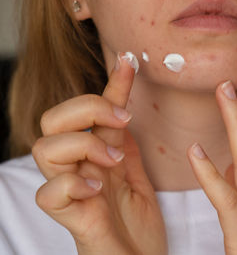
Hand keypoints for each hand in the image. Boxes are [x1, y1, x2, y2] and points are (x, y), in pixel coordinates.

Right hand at [32, 53, 167, 254]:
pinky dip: (72, 184)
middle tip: (122, 120)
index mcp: (96, 157)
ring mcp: (72, 193)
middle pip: (53, 120)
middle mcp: (78, 170)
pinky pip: (50, 194)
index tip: (128, 62)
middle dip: (86, 108)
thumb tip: (122, 113)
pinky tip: (98, 188)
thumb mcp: (137, 178)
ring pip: (44, 147)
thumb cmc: (138, 229)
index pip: (94, 112)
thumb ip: (126, 149)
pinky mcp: (72, 218)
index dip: (110, 84)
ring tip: (113, 158)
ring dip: (82, 143)